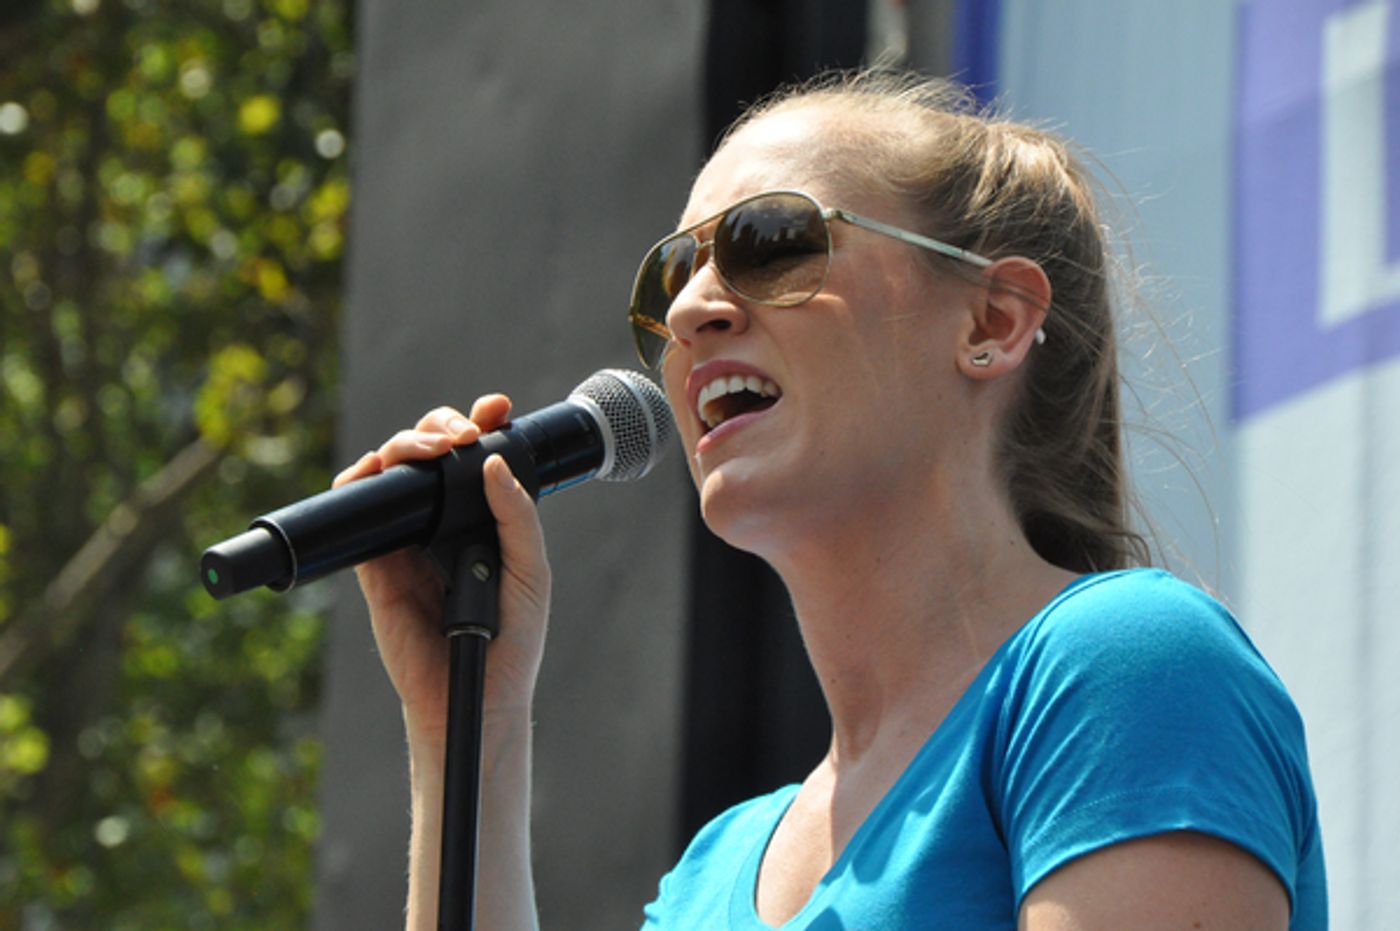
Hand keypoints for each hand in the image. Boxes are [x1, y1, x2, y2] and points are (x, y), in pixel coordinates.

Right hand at [332, 394, 551, 746]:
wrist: (477, 693)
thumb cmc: (511, 638)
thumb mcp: (530, 571)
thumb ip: (517, 518)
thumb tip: (492, 464)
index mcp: (482, 518)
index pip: (477, 458)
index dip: (481, 423)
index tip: (496, 408)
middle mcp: (442, 522)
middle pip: (430, 452)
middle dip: (441, 426)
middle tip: (461, 435)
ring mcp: (407, 540)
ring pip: (393, 472)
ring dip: (405, 444)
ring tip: (429, 449)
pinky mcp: (375, 565)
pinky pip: (356, 515)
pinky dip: (358, 482)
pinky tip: (374, 471)